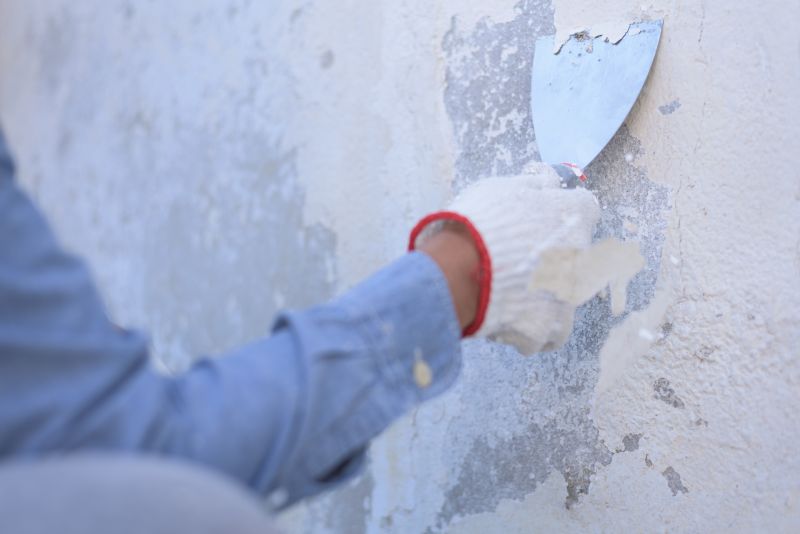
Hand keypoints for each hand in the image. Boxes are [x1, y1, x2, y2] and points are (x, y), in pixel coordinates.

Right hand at [410, 163, 599, 353]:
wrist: (457, 271)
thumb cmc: (478, 224)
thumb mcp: (502, 189)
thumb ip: (533, 185)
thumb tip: (548, 178)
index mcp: (573, 216)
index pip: (585, 208)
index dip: (563, 214)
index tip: (545, 220)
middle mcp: (580, 257)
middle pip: (576, 257)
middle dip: (552, 260)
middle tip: (517, 261)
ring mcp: (567, 297)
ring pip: (562, 299)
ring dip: (541, 297)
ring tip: (507, 294)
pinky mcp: (548, 330)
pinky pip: (545, 335)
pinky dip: (530, 330)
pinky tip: (507, 319)